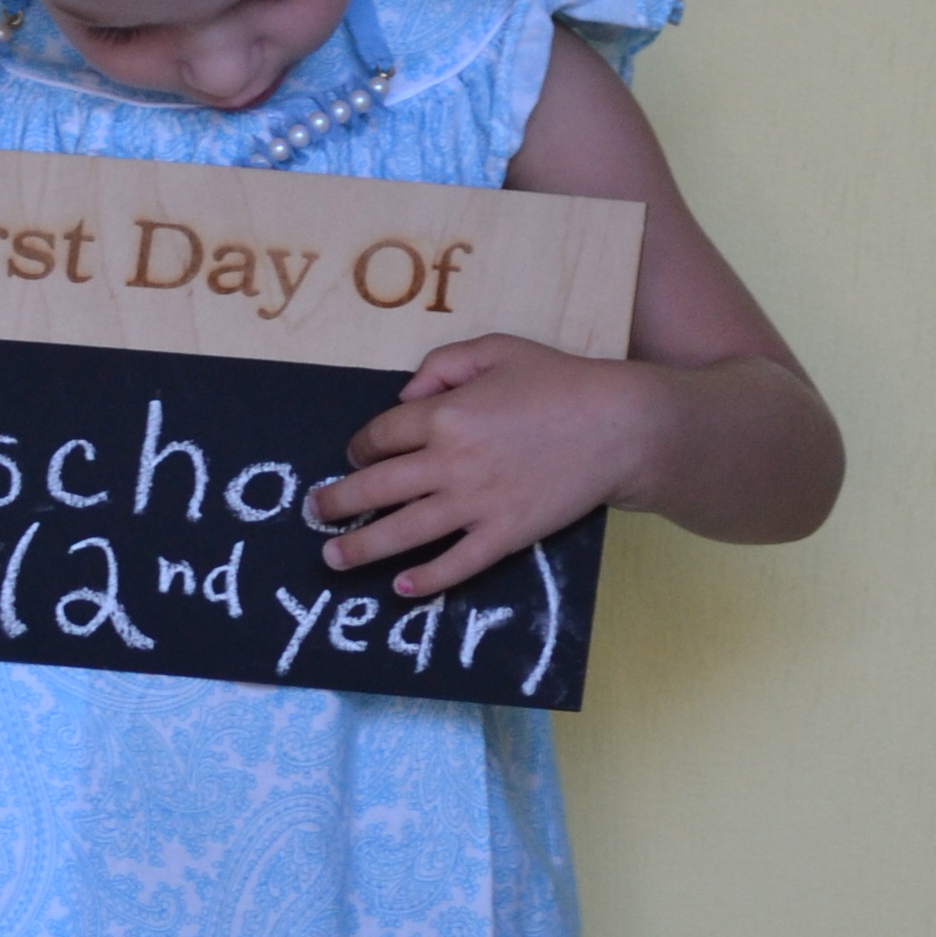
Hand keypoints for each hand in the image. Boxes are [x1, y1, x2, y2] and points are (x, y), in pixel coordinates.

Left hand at [310, 337, 657, 598]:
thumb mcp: (496, 349)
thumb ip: (442, 365)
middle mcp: (449, 463)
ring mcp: (475, 504)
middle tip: (317, 512)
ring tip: (333, 558)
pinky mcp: (504, 534)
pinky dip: (427, 579)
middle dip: (338, 502)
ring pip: (403, 531)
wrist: (619, 426)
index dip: (360, 447)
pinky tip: (403, 587)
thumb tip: (406, 398)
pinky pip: (456, 563)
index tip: (356, 456)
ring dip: (362, 548)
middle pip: (375, 488)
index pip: (380, 437)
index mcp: (444, 415)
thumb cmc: (559, 381)